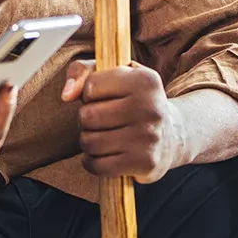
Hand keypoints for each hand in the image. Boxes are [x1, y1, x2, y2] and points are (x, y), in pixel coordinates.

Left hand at [62, 60, 187, 183]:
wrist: (171, 135)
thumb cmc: (131, 99)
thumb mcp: (111, 74)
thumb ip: (82, 71)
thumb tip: (66, 95)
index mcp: (144, 80)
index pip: (91, 86)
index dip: (88, 93)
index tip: (101, 97)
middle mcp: (151, 107)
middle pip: (87, 116)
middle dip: (85, 119)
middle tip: (98, 120)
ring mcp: (149, 137)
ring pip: (90, 142)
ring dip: (87, 140)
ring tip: (100, 135)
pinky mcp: (145, 163)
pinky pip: (99, 166)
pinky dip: (92, 162)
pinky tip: (100, 154)